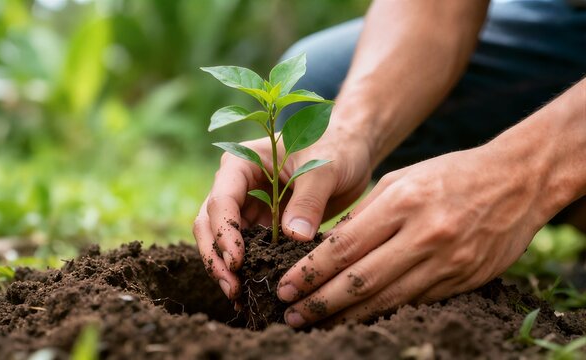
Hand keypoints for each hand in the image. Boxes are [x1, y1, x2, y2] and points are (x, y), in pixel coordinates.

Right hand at [193, 125, 373, 299]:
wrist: (351, 150)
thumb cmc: (336, 146)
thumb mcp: (325, 168)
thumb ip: (308, 200)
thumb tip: (293, 237)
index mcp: (242, 163)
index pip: (221, 200)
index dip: (224, 232)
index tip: (237, 261)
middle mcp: (237, 186)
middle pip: (209, 224)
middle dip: (216, 256)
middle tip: (233, 288)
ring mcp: (248, 208)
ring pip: (221, 241)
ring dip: (225, 269)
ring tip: (238, 297)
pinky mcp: (262, 226)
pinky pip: (246, 251)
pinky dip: (245, 271)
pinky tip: (251, 293)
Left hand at [276, 144, 551, 327]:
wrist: (518, 180)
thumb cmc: (450, 175)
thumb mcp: (401, 180)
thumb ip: (365, 214)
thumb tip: (327, 249)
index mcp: (402, 202)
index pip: (343, 247)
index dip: (309, 272)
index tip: (284, 287)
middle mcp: (423, 235)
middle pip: (359, 280)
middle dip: (319, 302)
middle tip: (290, 315)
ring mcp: (446, 262)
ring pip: (385, 300)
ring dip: (345, 317)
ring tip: (316, 325)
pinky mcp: (462, 280)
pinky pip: (414, 303)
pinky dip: (382, 314)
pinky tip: (359, 320)